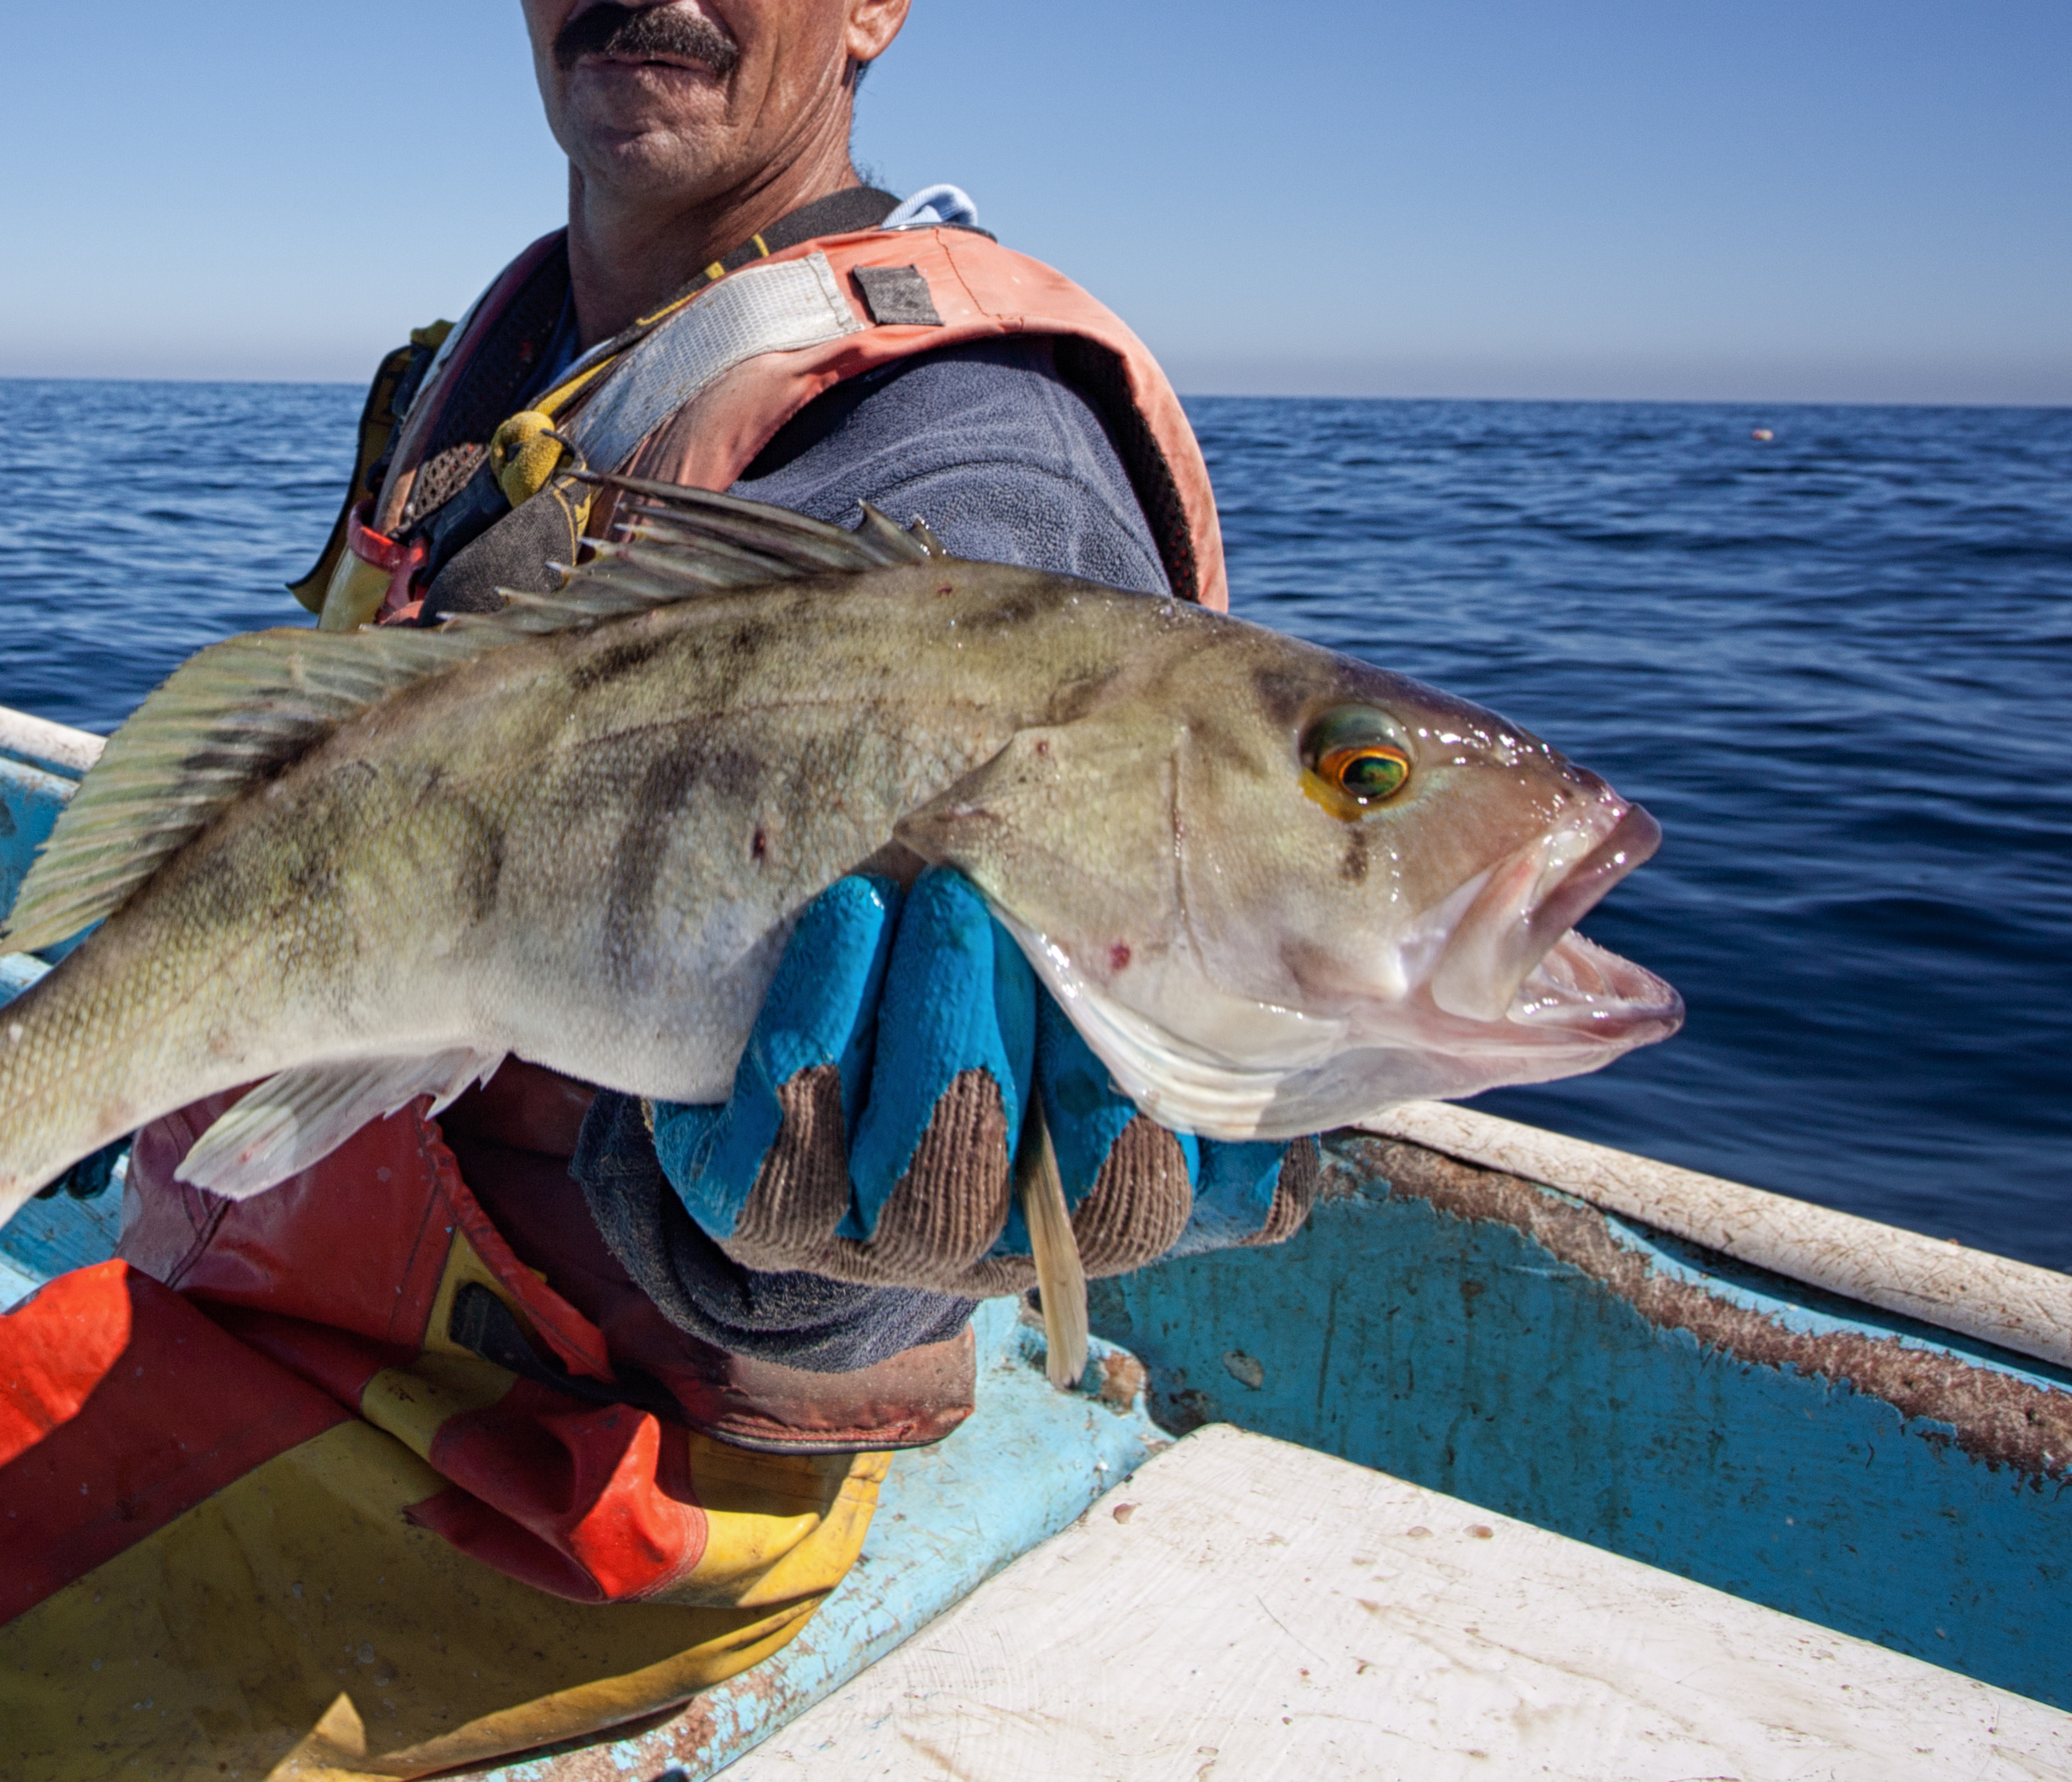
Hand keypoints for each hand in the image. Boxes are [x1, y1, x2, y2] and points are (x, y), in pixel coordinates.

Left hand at [645, 866, 1312, 1294]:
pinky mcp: (757, 1212)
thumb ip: (1217, 958)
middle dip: (1047, 1038)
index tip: (1147, 958)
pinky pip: (786, 1153)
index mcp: (1110, 1191)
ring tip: (938, 891)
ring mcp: (879, 1244)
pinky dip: (821, 1022)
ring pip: (934, 1183)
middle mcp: (1007, 1241)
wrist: (772, 999)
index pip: (1178, 1192)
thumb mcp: (1101, 948)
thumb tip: (1377, 950)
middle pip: (1069, 1199)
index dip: (1167, 1100)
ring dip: (940, 1020)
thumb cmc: (977, 955)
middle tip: (1011, 892)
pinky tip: (846, 917)